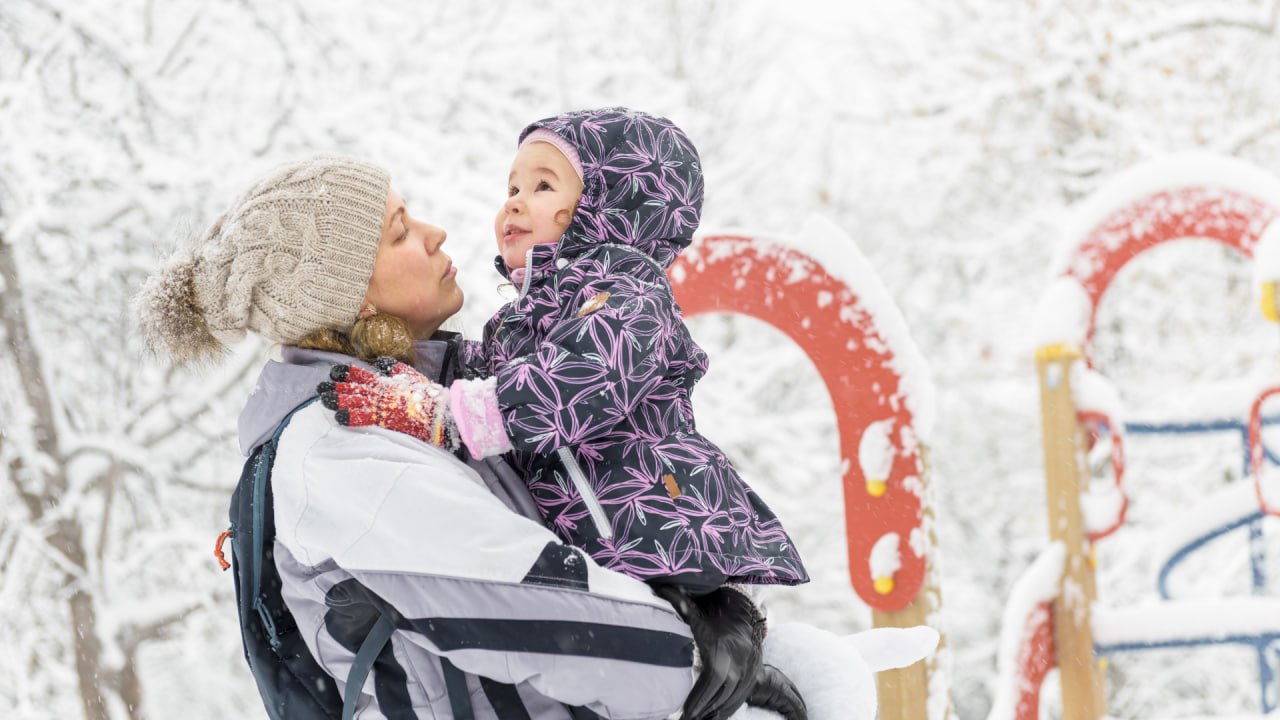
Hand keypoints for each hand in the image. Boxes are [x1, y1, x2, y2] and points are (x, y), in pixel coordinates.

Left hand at [316, 357, 457, 448]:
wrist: (438, 413)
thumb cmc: (427, 396)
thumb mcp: (412, 376)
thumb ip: (395, 368)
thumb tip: (381, 362)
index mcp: (387, 381)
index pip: (362, 374)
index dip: (347, 373)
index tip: (334, 371)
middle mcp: (381, 392)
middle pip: (354, 388)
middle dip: (336, 386)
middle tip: (320, 386)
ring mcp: (380, 405)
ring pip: (354, 401)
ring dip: (338, 400)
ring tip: (324, 399)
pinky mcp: (383, 419)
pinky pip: (362, 418)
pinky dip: (350, 417)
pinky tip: (338, 416)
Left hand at [653, 585, 765, 719]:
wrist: (747, 612)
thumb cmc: (714, 614)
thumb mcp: (696, 610)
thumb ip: (678, 602)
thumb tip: (658, 587)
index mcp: (722, 649)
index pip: (712, 680)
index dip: (699, 698)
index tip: (686, 713)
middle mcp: (739, 662)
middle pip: (722, 695)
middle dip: (704, 711)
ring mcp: (749, 670)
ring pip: (733, 700)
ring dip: (716, 713)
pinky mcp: (754, 675)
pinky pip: (742, 698)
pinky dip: (728, 710)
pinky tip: (713, 717)